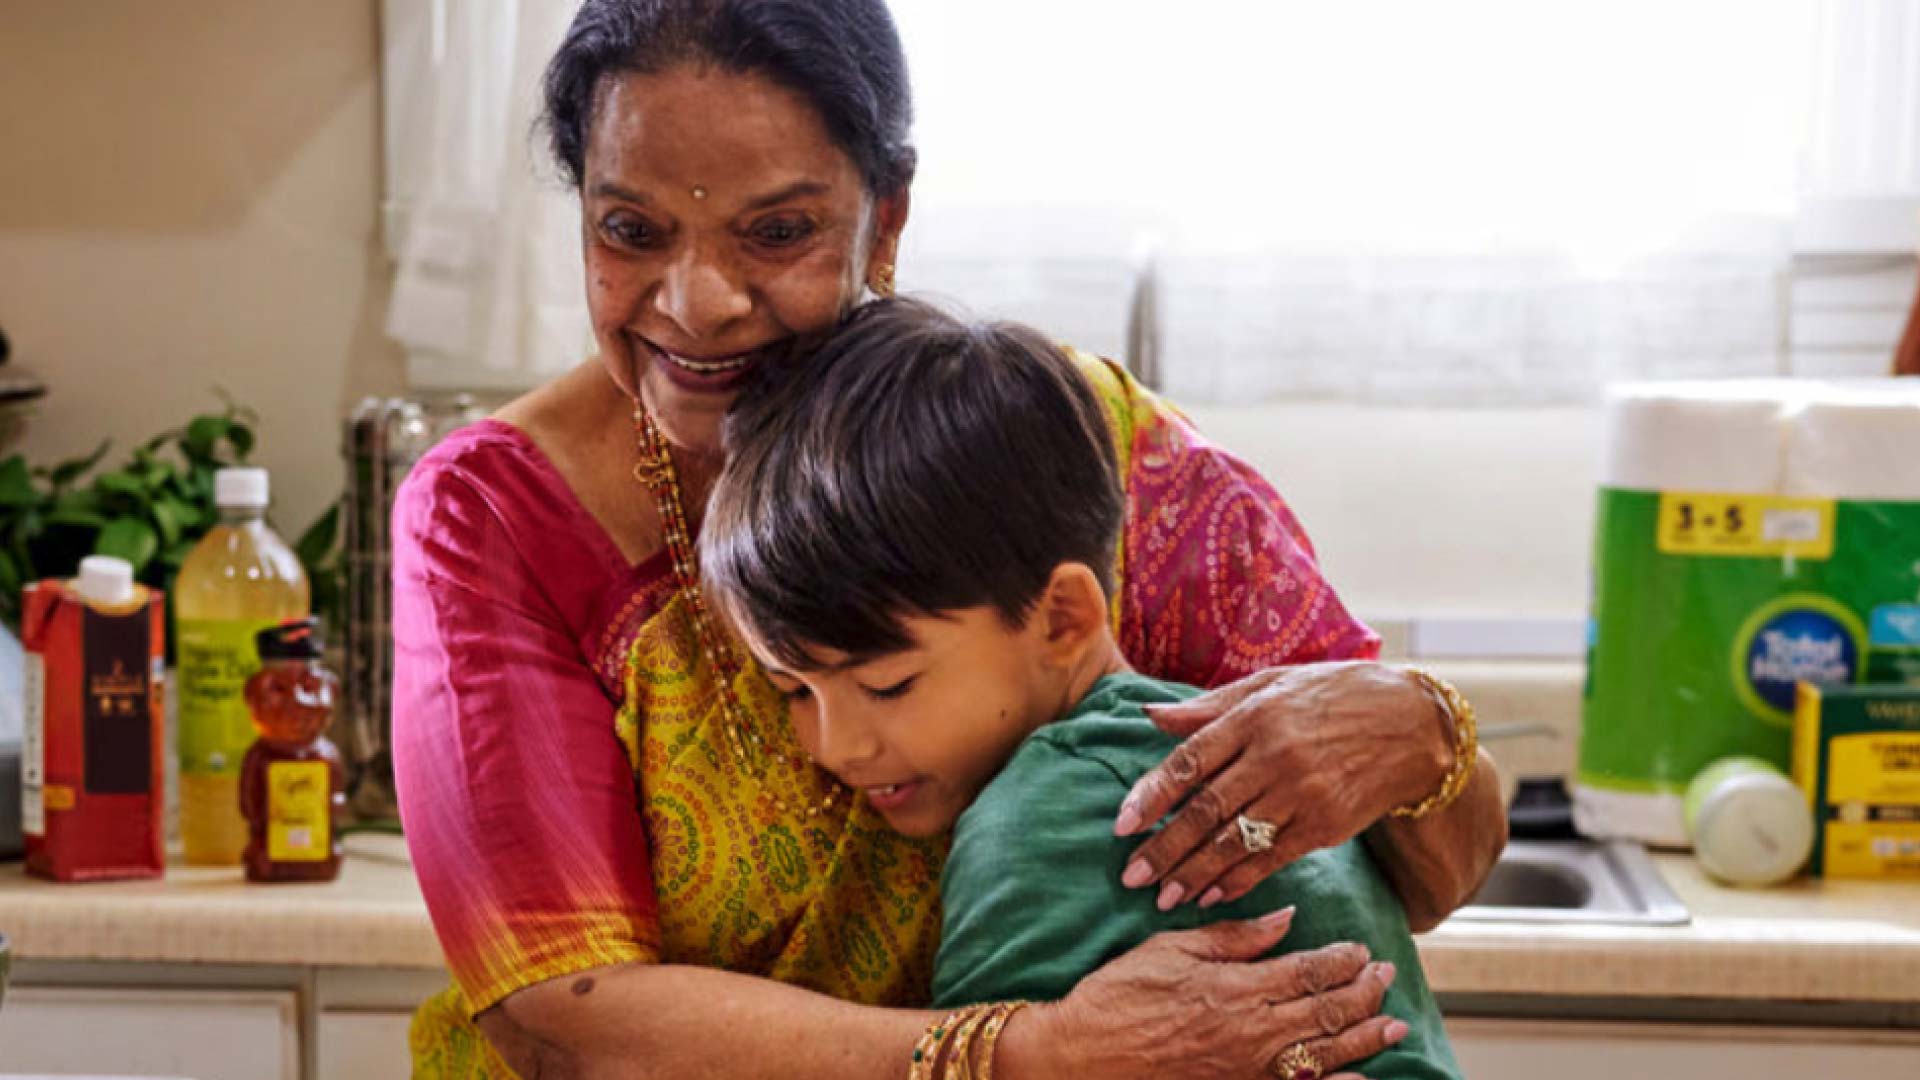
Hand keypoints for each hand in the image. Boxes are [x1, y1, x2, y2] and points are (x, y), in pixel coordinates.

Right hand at [1003, 909, 1405, 1079]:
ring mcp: (1248, 1068)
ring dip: (1365, 1037)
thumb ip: (1233, 936)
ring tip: (1392, 1023)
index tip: (1362, 949)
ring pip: (1324, 1053)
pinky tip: (1361, 1078)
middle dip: (1364, 993)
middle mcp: (1252, 1031)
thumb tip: (1285, 918)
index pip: (1308, 970)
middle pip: (1326, 1011)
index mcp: (1236, 987)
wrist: (1084, 1054)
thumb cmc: (1119, 994)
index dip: (1343, 960)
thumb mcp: (1171, 948)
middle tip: (1386, 976)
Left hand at [1113, 663, 1450, 909]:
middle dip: (1164, 849)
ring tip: (1164, 897)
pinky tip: (1213, 895)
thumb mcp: (1271, 684)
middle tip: (1131, 877)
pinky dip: (1239, 880)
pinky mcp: (1326, 823)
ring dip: (1194, 874)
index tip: (1121, 825)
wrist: (1414, 724)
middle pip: (1205, 810)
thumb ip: (1209, 706)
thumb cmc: (1334, 695)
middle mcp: (1274, 756)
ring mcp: (1301, 793)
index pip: (1189, 760)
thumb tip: (1149, 715)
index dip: (1151, 795)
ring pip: (1235, 841)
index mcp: (1253, 716)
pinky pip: (1272, 858)